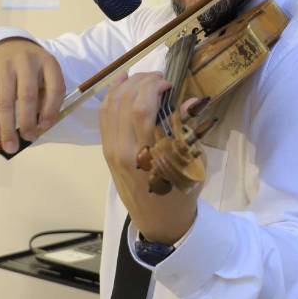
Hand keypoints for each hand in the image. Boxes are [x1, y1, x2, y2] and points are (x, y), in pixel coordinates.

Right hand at [0, 38, 64, 153]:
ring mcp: (4, 67)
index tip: (45, 127)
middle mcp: (26, 62)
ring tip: (10, 146)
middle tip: (28, 139)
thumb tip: (39, 128)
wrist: (6, 43)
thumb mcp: (45, 73)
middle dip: (28, 121)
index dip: (51, 109)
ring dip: (7, 127)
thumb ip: (46, 96)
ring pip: (4, 101)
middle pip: (27, 95)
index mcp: (47, 62)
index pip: (54, 87)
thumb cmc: (30, 66)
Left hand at [99, 72, 198, 244]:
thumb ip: (187, 129)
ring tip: (143, 77)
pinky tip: (121, 82)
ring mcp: (112, 151)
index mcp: (148, 156)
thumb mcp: (193, 163)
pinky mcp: (107, 151)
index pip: (142, 110)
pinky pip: (104, 118)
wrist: (159, 221)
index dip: (152, 88)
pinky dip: (111, 96)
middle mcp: (124, 151)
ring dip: (125, 85)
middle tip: (158, 78)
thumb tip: (190, 99)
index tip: (169, 84)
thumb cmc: (181, 192)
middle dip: (141, 82)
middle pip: (124, 103)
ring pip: (110, 107)